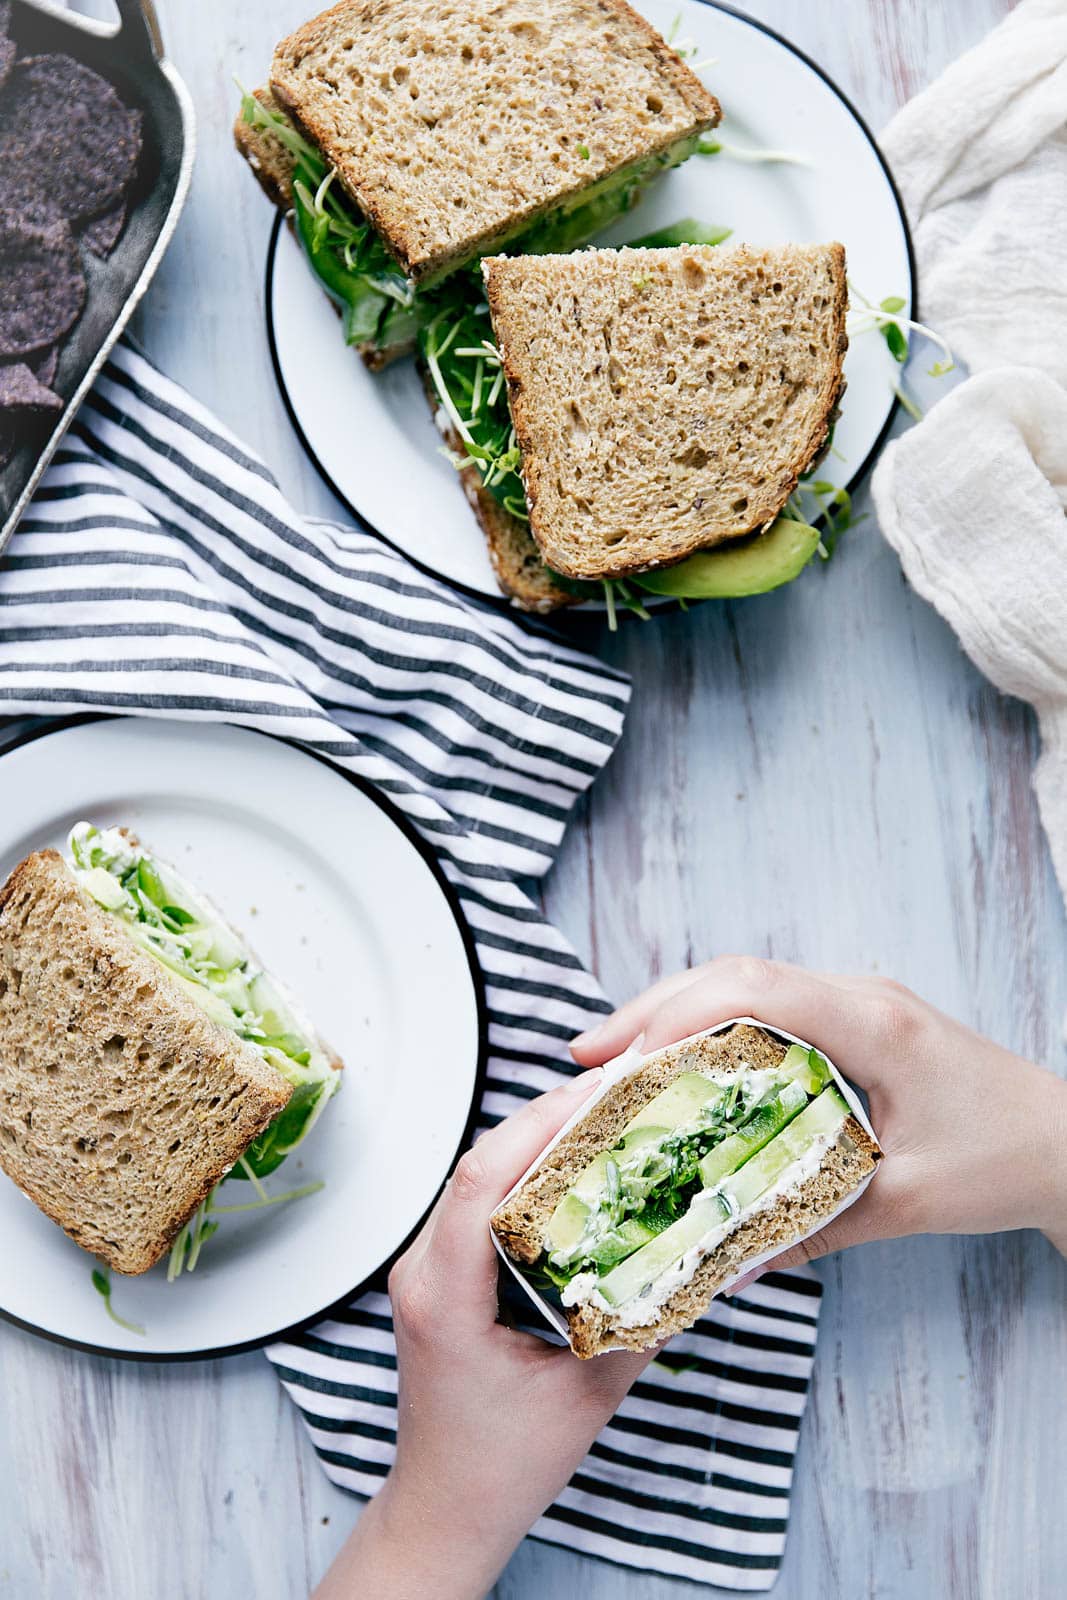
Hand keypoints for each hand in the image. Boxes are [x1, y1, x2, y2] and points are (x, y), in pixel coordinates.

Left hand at [316, 1072, 654, 1599]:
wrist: (445, 1508)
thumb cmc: (501, 1468)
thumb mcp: (587, 1397)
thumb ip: (639, 1326)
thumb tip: (694, 1262)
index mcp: (444, 1298)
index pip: (479, 1184)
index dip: (535, 1128)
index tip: (591, 1095)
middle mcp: (420, 1272)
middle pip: (476, 1165)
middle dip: (542, 1118)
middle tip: (610, 1089)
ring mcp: (421, 1270)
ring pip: (473, 1176)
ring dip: (531, 1140)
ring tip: (598, 1114)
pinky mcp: (435, 1275)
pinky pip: (473, 1203)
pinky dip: (520, 1174)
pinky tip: (568, 1167)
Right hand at [572, 957, 1066, 1266]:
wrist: (1065, 1143)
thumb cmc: (999, 1162)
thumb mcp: (902, 1203)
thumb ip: (809, 1229)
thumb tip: (721, 1267)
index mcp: (870, 1023)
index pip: (753, 989)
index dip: (674, 1014)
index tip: (617, 1060)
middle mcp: (859, 994)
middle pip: (734, 971)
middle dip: (653, 1008)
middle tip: (588, 1057)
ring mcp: (858, 998)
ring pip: (747, 980)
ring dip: (678, 1012)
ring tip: (616, 1058)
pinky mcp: (857, 1017)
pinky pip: (770, 1003)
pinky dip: (715, 1024)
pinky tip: (683, 1064)